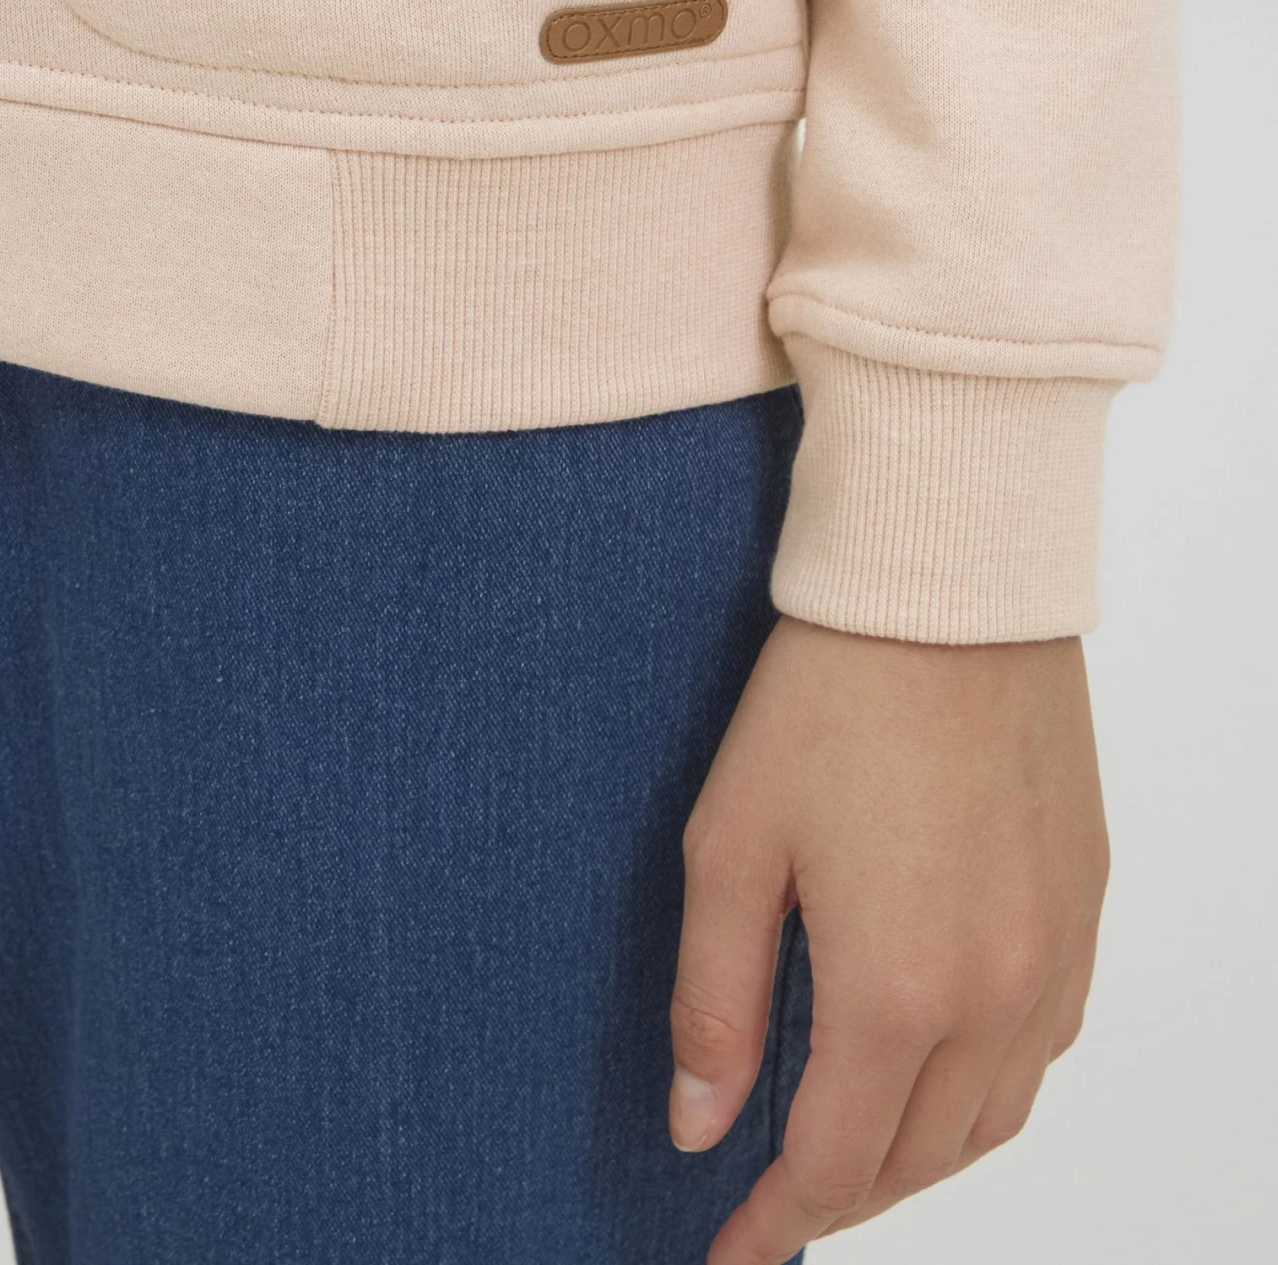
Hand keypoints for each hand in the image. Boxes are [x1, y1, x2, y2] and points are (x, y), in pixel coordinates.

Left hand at [669, 618, 1108, 1258]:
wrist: (948, 587)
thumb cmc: (829, 698)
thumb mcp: (731, 844)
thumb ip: (714, 998)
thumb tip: (700, 1122)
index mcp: (897, 989)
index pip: (835, 1164)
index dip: (774, 1221)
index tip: (728, 1252)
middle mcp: (996, 994)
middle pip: (922, 1159)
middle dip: (844, 1197)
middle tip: (778, 1203)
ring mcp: (1056, 951)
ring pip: (997, 1116)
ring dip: (923, 1156)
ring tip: (854, 1153)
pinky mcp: (1084, 902)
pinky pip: (1048, 1045)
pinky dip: (991, 1088)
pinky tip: (944, 1067)